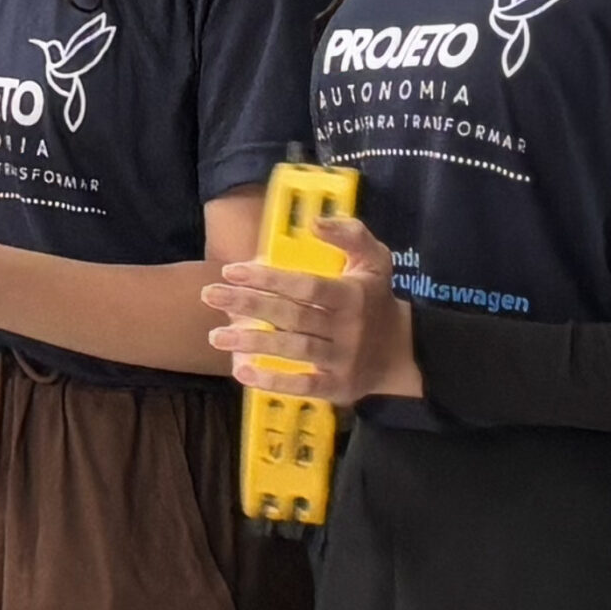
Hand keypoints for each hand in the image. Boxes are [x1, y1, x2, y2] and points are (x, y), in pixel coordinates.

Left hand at [208, 214, 421, 407]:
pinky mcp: (337, 387)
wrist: (401, 352)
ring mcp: (342, 360)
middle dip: (248, 304)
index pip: (306, 285)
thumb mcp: (374, 259)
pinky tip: (244, 373)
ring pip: (293, 350)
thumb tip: (314, 222)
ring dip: (252, 343)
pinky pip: (304, 385)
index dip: (269, 278)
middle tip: (209, 295)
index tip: (232, 270)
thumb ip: (350, 234)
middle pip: (292, 316)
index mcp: (352, 295)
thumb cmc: (376, 299)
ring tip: (215, 336)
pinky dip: (274, 381)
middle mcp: (347, 328)